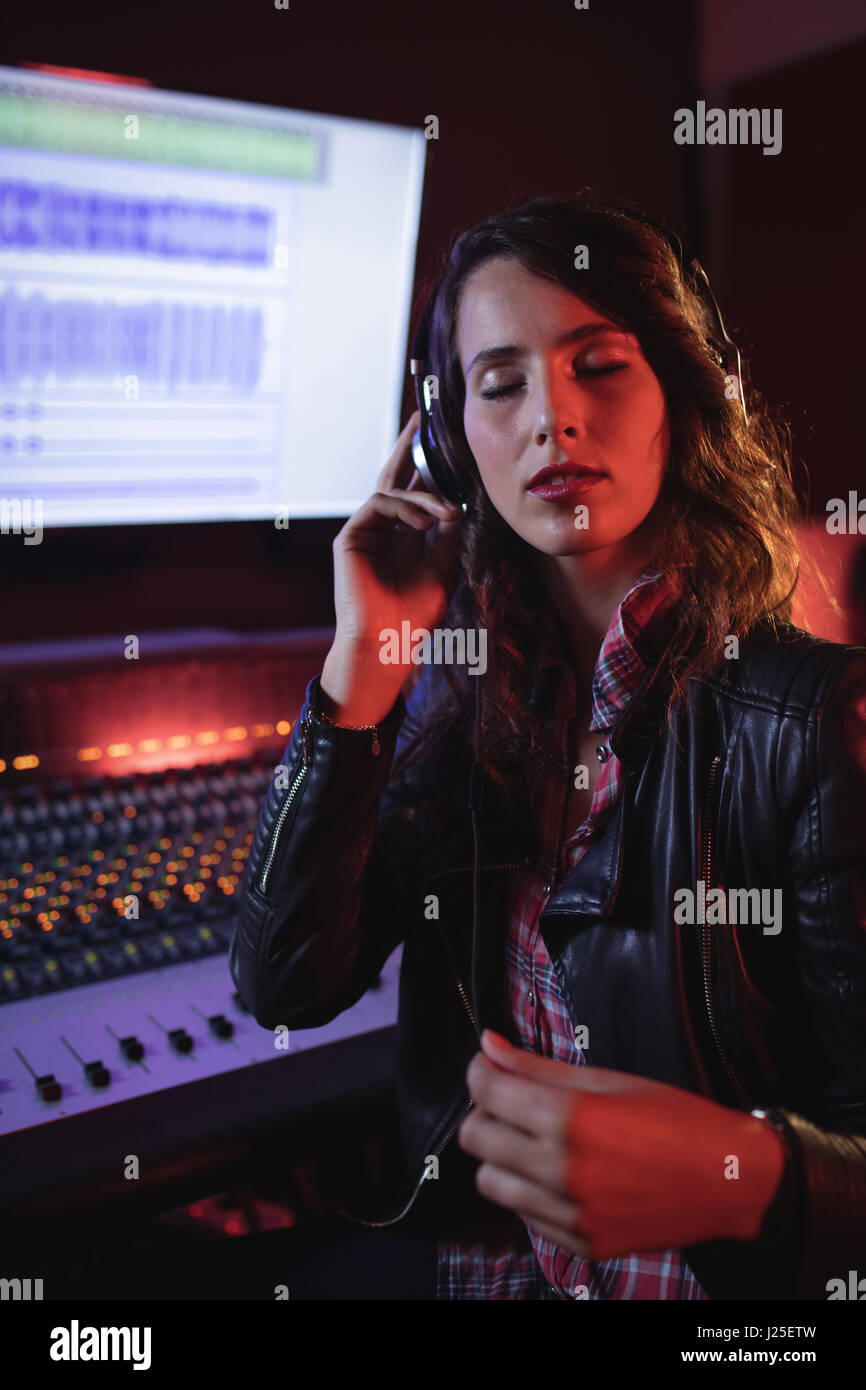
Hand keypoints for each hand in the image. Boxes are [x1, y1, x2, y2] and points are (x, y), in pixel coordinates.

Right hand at [331, 411, 462, 650]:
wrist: (387, 643)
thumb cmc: (415, 616)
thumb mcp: (442, 570)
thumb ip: (447, 537)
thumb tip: (457, 506)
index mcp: (403, 539)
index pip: (414, 495)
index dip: (427, 471)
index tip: (448, 449)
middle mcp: (382, 531)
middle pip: (392, 479)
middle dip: (406, 448)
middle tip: (420, 418)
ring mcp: (364, 533)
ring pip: (392, 491)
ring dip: (424, 496)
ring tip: (446, 513)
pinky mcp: (350, 537)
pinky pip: (379, 504)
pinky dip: (405, 508)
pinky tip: (425, 522)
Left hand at [457, 1031, 785, 1260]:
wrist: (730, 1179)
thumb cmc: (675, 1120)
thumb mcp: (607, 1080)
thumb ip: (537, 1066)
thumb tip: (489, 1044)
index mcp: (570, 1119)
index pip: (486, 1092)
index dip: (480, 1072)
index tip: (489, 1068)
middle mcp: (564, 1170)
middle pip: (476, 1139)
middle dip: (485, 1112)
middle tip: (509, 1101)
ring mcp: (572, 1214)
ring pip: (491, 1183)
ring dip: (501, 1156)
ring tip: (532, 1140)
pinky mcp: (583, 1244)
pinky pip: (526, 1217)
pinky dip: (530, 1192)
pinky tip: (558, 1173)